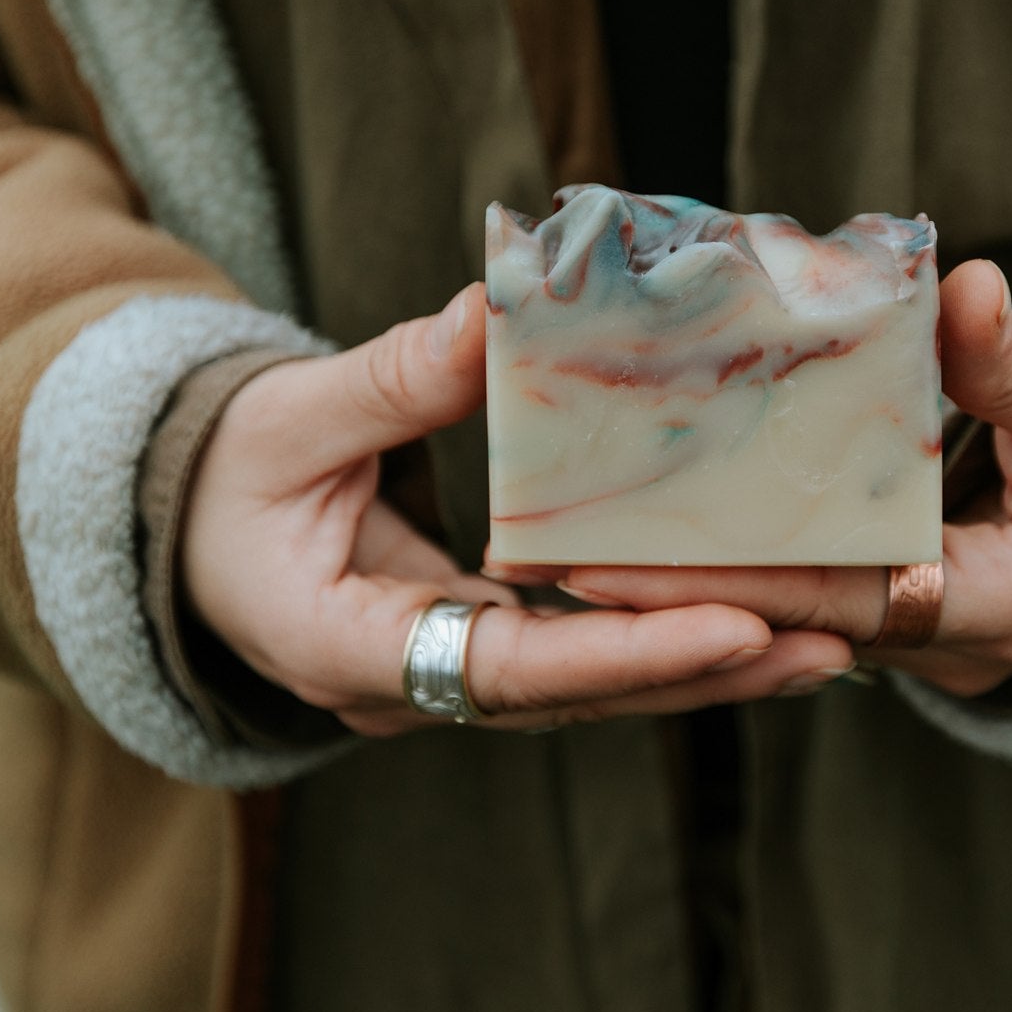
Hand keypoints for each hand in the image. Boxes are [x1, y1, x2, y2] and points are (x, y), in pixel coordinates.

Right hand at [181, 286, 852, 735]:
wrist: (179, 540)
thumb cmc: (216, 479)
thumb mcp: (285, 419)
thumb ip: (388, 380)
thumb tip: (492, 311)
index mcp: (349, 647)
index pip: (507, 671)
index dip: (627, 656)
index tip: (738, 627)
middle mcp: (410, 688)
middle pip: (577, 699)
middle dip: (704, 675)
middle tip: (832, 645)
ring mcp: (444, 682)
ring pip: (590, 690)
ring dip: (706, 668)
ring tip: (828, 639)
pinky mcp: (474, 652)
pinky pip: (579, 659)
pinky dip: (663, 641)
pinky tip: (753, 616)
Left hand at [527, 261, 1011, 698]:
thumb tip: (961, 287)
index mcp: (1002, 604)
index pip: (850, 601)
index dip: (738, 580)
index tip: (630, 558)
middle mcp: (941, 641)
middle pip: (786, 619)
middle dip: (670, 593)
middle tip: (550, 556)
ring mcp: (910, 636)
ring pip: (778, 614)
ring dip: (676, 586)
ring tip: (557, 545)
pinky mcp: (885, 610)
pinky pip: (792, 591)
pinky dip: (716, 563)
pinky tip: (632, 523)